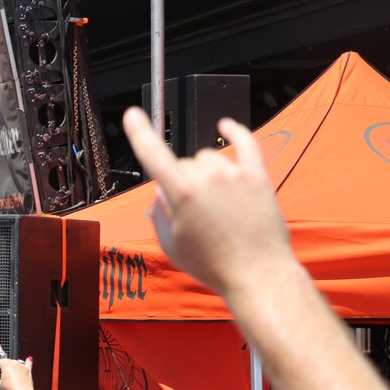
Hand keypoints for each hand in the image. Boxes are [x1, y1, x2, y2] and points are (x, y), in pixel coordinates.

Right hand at [0, 342, 34, 389]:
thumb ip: (3, 378)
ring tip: (14, 381)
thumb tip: (6, 378)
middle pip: (9, 363)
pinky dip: (28, 362)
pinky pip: (28, 364)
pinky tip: (29, 359)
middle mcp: (14, 363)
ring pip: (17, 365)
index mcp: (5, 364)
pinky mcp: (28, 371)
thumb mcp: (1, 384)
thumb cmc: (11, 388)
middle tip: (7, 380)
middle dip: (7, 370)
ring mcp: (22, 366)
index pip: (0, 354)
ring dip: (15, 371)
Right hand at [123, 107, 291, 295]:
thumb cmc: (212, 264)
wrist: (256, 274)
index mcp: (182, 194)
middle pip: (183, 164)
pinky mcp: (257, 177)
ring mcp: (235, 175)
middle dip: (181, 181)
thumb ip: (160, 213)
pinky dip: (235, 132)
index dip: (140, 133)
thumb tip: (162, 193)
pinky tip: (226, 126)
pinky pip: (246, 144)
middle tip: (192, 213)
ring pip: (209, 158)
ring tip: (214, 201)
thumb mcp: (171, 244)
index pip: (154, 155)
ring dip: (205, 172)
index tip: (132, 115)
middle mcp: (208, 178)